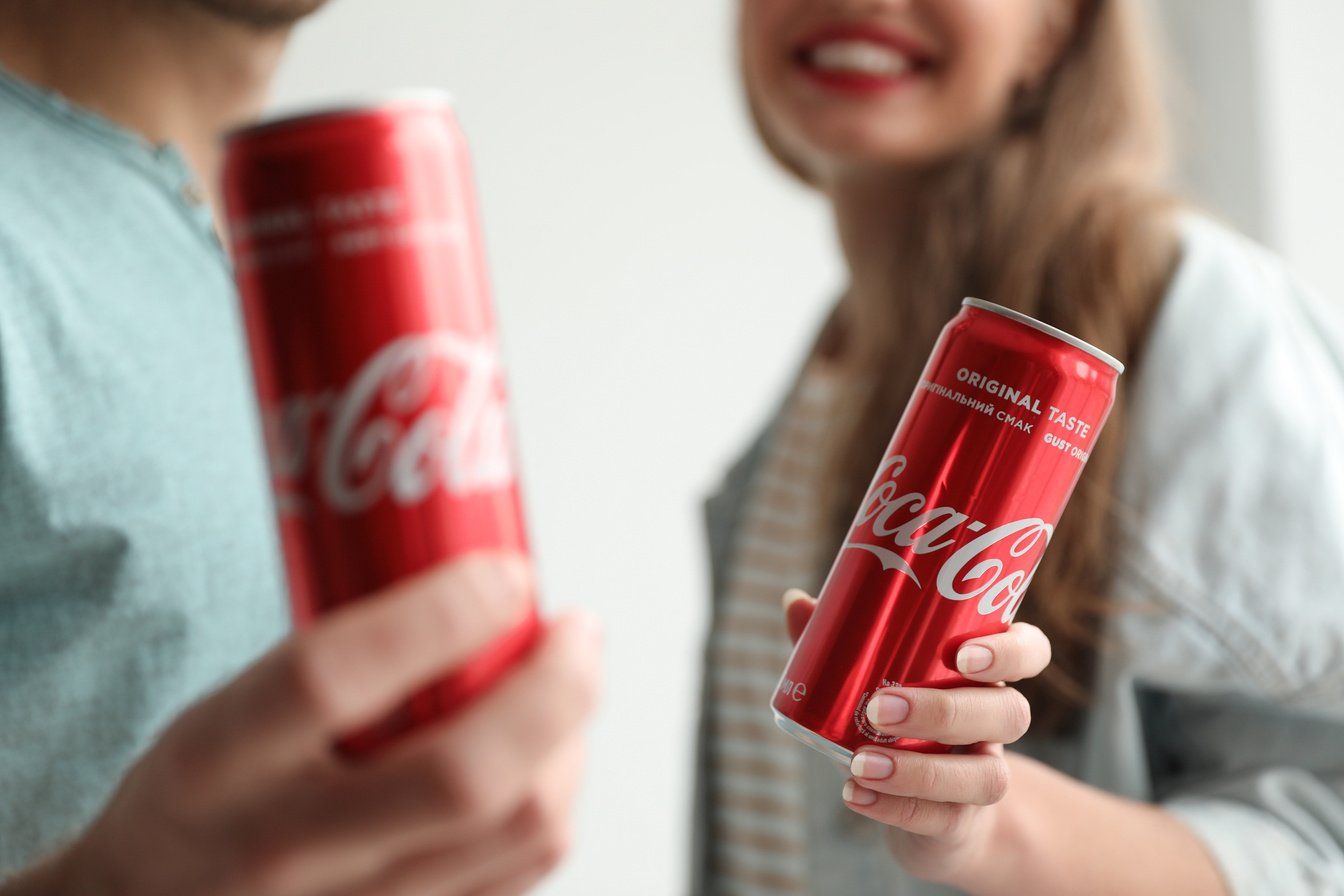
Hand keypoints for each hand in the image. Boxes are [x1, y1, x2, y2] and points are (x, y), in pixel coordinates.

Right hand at [28, 554, 598, 895]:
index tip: (505, 572)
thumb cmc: (200, 800)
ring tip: (567, 688)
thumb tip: (473, 585)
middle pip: (467, 775)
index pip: (337, 677)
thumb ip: (340, 658)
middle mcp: (283, 847)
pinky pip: (523, 871)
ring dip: (571, 740)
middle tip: (575, 632)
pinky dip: (555, 798)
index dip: (445, 614)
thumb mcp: (223, 709)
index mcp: (219, 762)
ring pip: (521, 828)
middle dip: (554, 688)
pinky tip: (546, 756)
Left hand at [783, 589, 1048, 886]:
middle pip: (1009, 713)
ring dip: (919, 769)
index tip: (963, 654)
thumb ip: (843, 643)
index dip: (1011, 651)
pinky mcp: (961, 825)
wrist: (930, 818)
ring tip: (859, 763)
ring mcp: (983, 777)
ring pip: (985, 776)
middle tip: (879, 707)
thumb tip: (796, 601)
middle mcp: (995, 725)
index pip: (1030, 652)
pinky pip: (942, 819)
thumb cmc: (902, 729)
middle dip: (944, 710)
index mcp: (983, 677)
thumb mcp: (875, 683)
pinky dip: (895, 807)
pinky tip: (855, 794)